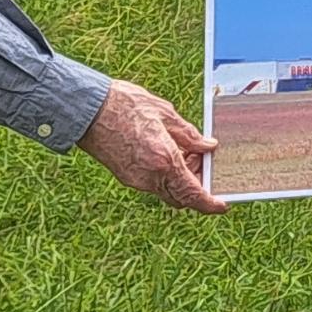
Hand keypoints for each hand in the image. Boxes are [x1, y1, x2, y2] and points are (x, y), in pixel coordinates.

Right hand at [80, 77, 223, 213]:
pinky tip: (169, 151)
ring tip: (186, 149)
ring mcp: (135, 180)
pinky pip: (154, 183)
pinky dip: (167, 174)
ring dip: (182, 178)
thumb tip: (208, 145)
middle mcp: (150, 177)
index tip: (223, 206)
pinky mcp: (126, 176)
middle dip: (198, 185)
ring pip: (167, 190)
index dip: (210, 204)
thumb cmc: (126, 105)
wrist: (88, 109)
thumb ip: (189, 134)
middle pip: (181, 196)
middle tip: (204, 159)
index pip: (192, 194)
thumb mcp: (166, 114)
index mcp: (164, 161)